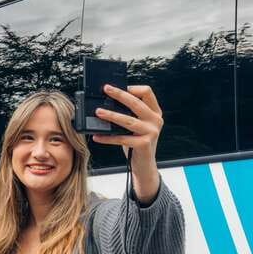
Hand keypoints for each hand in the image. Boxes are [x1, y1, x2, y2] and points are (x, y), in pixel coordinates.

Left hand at [92, 85, 162, 202]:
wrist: (144, 166)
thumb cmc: (136, 143)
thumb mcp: (136, 126)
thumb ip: (129, 114)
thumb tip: (107, 101)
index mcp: (155, 112)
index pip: (147, 92)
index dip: (132, 88)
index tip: (117, 88)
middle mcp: (156, 120)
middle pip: (136, 103)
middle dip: (119, 94)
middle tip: (106, 89)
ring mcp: (152, 132)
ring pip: (128, 120)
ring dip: (111, 115)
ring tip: (98, 112)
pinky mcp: (144, 144)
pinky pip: (121, 138)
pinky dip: (107, 138)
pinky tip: (96, 136)